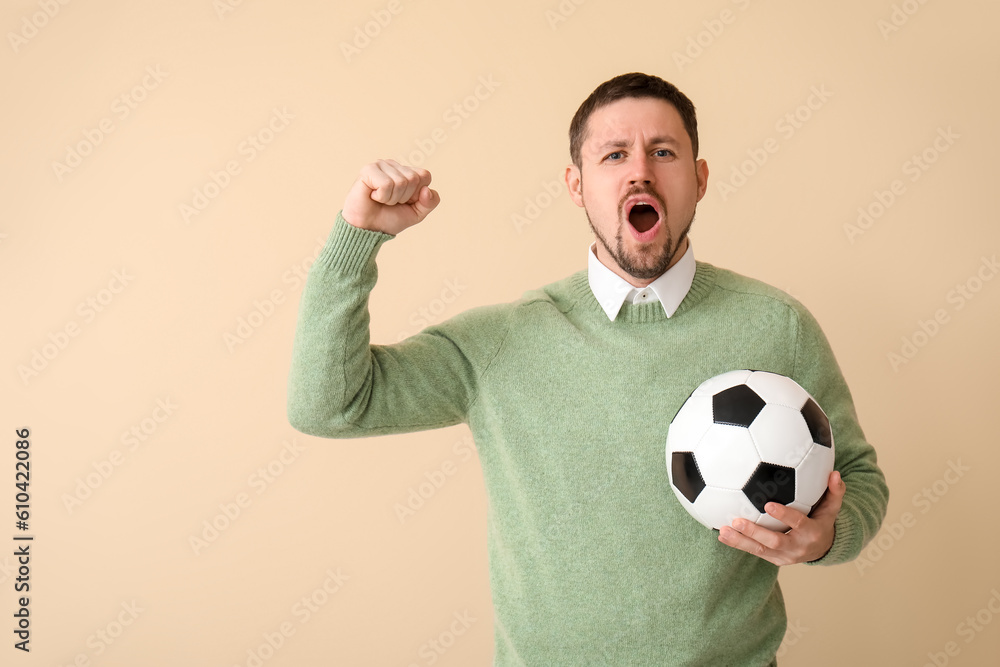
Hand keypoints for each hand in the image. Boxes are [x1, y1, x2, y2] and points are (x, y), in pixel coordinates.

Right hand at [342, 159, 439, 234]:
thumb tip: (427, 190)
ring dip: (391, 198)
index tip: (403, 202)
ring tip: (380, 199)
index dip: (417, 195)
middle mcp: (394, 165)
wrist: (368, 229)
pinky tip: (373, 196)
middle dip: (404, 197)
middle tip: (389, 202)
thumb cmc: (389, 219)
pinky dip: (382, 196)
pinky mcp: (368, 170)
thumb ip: (430, 202)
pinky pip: (386, 184)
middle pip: (414, 178)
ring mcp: (381, 165)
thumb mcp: (417, 213)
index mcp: (406, 171)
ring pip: (400, 182)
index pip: (425, 176)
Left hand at [717, 471, 845, 565]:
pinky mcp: (773, 559)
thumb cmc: (823, 521)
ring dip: (740, 541)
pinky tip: (721, 534)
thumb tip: (834, 473)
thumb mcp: (832, 508)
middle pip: (774, 541)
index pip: (798, 523)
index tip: (768, 505)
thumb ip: (834, 491)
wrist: (822, 549)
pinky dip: (738, 544)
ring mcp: (784, 556)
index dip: (784, 516)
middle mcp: (797, 547)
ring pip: (760, 550)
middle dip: (755, 532)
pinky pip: (754, 552)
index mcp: (811, 532)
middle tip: (738, 521)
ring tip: (723, 531)